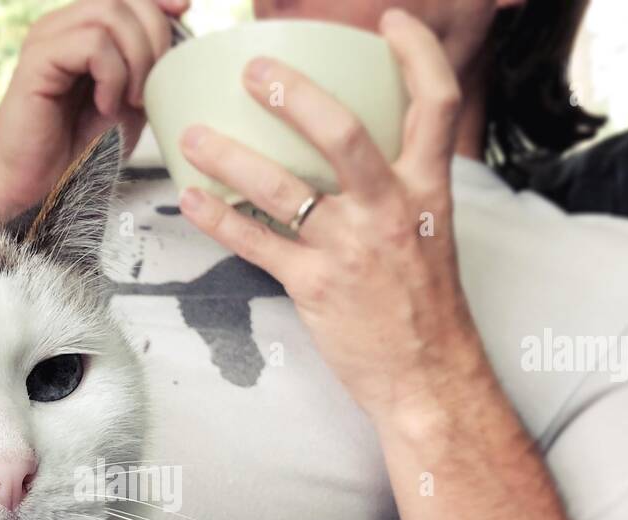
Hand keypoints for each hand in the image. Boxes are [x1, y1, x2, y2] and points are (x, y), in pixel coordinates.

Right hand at [0, 0, 188, 217]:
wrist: (40, 189)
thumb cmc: (80, 152)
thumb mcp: (129, 104)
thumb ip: (148, 68)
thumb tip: (180, 34)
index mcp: (82, 31)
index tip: (184, 14)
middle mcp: (62, 26)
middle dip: (154, 38)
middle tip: (151, 88)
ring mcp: (48, 39)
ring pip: (110, 14)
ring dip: (136, 60)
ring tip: (130, 101)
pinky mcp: (37, 59)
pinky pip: (92, 44)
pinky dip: (112, 76)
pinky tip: (105, 105)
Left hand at [176, 8, 486, 427]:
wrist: (429, 377)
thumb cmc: (425, 306)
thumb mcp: (431, 232)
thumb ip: (400, 187)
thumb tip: (358, 154)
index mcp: (428, 188)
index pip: (436, 101)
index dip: (415, 52)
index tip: (389, 21)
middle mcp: (390, 209)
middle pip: (343, 131)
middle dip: (293, 93)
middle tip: (252, 69)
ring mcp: (350, 249)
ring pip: (282, 189)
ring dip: (231, 156)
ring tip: (193, 137)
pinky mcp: (315, 287)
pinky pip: (255, 244)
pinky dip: (218, 220)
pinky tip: (191, 199)